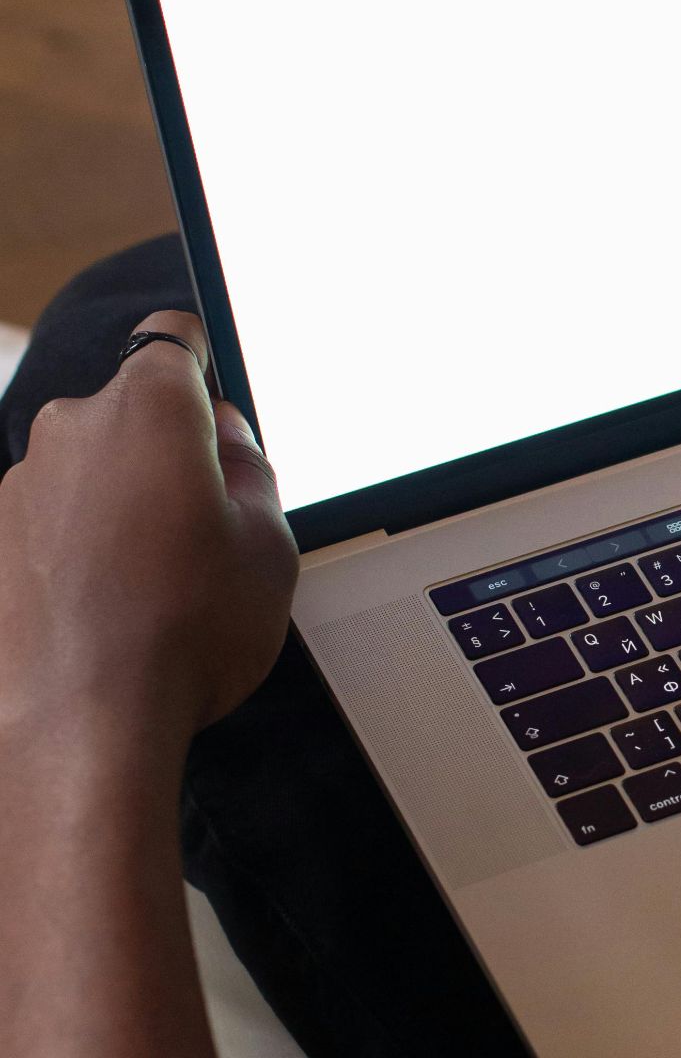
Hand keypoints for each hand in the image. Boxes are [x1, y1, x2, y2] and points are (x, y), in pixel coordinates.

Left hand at [0, 311, 295, 745]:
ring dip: (122, 503)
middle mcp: (73, 429)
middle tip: (211, 522)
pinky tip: (110, 605)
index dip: (205, 368)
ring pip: (89, 468)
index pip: (175, 340)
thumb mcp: (269, 546)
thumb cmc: (180, 636)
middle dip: (169, 452)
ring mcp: (20, 483)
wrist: (81, 725)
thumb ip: (250, 472)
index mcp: (151, 409)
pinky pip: (51, 520)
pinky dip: (79, 547)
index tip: (217, 401)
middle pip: (131, 411)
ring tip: (159, 581)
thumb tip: (225, 443)